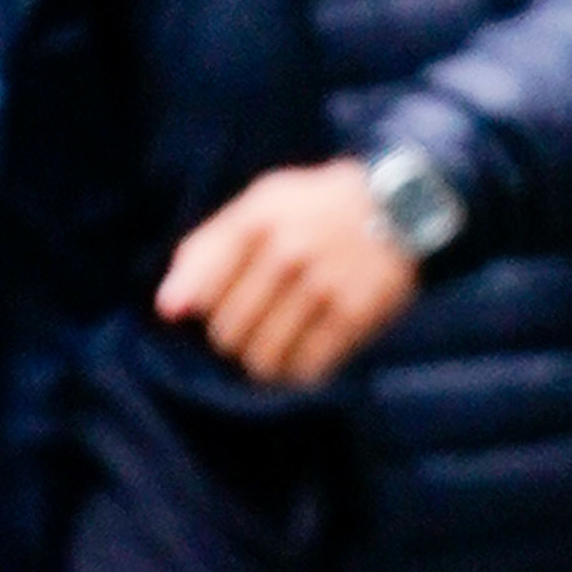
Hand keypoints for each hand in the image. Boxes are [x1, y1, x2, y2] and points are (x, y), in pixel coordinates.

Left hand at [154, 160, 420, 383]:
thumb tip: (167, 310)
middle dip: (238, 337)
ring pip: (264, 359)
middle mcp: (290, 251)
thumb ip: (207, 248)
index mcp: (260, 220)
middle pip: (229, 334)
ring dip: (267, 359)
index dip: (208, 310)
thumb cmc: (317, 207)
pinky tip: (311, 348)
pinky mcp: (357, 311)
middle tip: (262, 320)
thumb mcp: (263, 203)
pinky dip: (303, 368)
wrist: (405, 203)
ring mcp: (325, 282)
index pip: (202, 296)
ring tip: (283, 340)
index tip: (227, 302)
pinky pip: (308, 367)